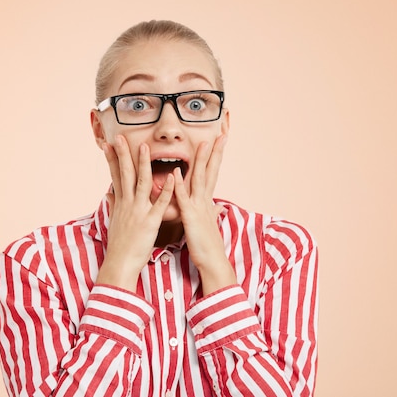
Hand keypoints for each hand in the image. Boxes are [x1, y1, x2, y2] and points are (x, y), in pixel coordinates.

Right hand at [96, 135, 174, 291]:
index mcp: (121, 203)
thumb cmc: (119, 245)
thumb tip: (109, 193)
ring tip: (144, 147)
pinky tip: (174, 177)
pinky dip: (168, 190)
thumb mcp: (114, 221)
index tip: (109, 143)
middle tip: (120, 137)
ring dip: (143, 164)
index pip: (116, 176)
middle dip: (123, 154)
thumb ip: (114, 204)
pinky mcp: (150, 222)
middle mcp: (127, 204)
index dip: (112, 159)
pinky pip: (160, 204)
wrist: (120, 264)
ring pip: (141, 183)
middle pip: (124, 174)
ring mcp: (138, 212)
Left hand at [173, 134, 236, 294]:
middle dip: (215, 152)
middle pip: (210, 171)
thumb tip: (217, 205)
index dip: (215, 157)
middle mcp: (205, 200)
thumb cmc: (207, 245)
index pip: (211, 173)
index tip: (219, 142)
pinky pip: (184, 199)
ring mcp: (198, 208)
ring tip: (202, 144)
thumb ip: (210, 211)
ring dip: (200, 162)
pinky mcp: (190, 218)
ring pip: (199, 179)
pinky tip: (176, 173)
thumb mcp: (208, 223)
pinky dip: (180, 186)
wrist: (212, 262)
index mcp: (206, 201)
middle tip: (220, 135)